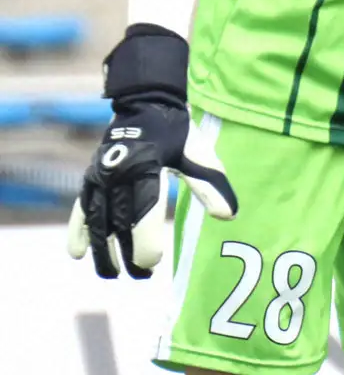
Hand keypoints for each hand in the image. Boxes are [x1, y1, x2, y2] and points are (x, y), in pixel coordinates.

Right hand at [67, 28, 237, 279]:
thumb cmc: (177, 131)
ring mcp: (101, 175)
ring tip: (111, 274)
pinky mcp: (91, 177)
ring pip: (97, 220)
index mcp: (148, 165)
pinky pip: (81, 207)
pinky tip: (78, 253)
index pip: (144, 210)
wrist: (145, 102)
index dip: (146, 239)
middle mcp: (119, 172)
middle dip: (127, 253)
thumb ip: (211, 185)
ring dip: (102, 250)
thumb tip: (230, 216)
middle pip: (119, 222)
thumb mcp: (198, 153)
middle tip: (142, 275)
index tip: (153, 262)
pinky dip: (77, 230)